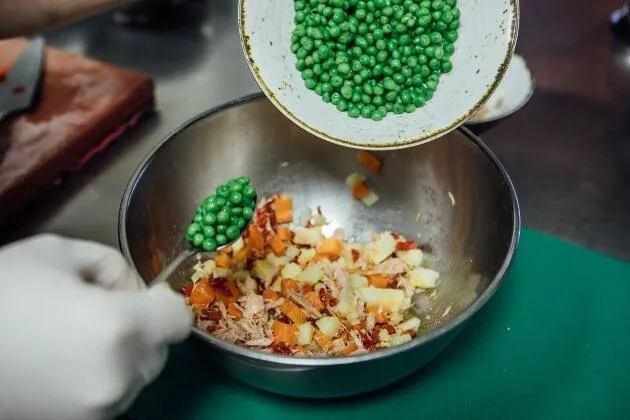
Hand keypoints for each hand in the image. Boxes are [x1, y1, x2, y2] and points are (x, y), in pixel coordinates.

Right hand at [0, 234, 190, 419]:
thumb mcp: (57, 253)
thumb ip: (112, 266)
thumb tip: (132, 289)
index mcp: (119, 327)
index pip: (178, 320)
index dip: (162, 304)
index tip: (140, 297)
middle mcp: (118, 376)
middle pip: (160, 350)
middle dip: (141, 329)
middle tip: (96, 313)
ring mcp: (97, 410)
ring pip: (137, 377)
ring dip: (122, 357)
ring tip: (73, 339)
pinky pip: (110, 399)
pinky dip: (100, 380)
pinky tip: (62, 364)